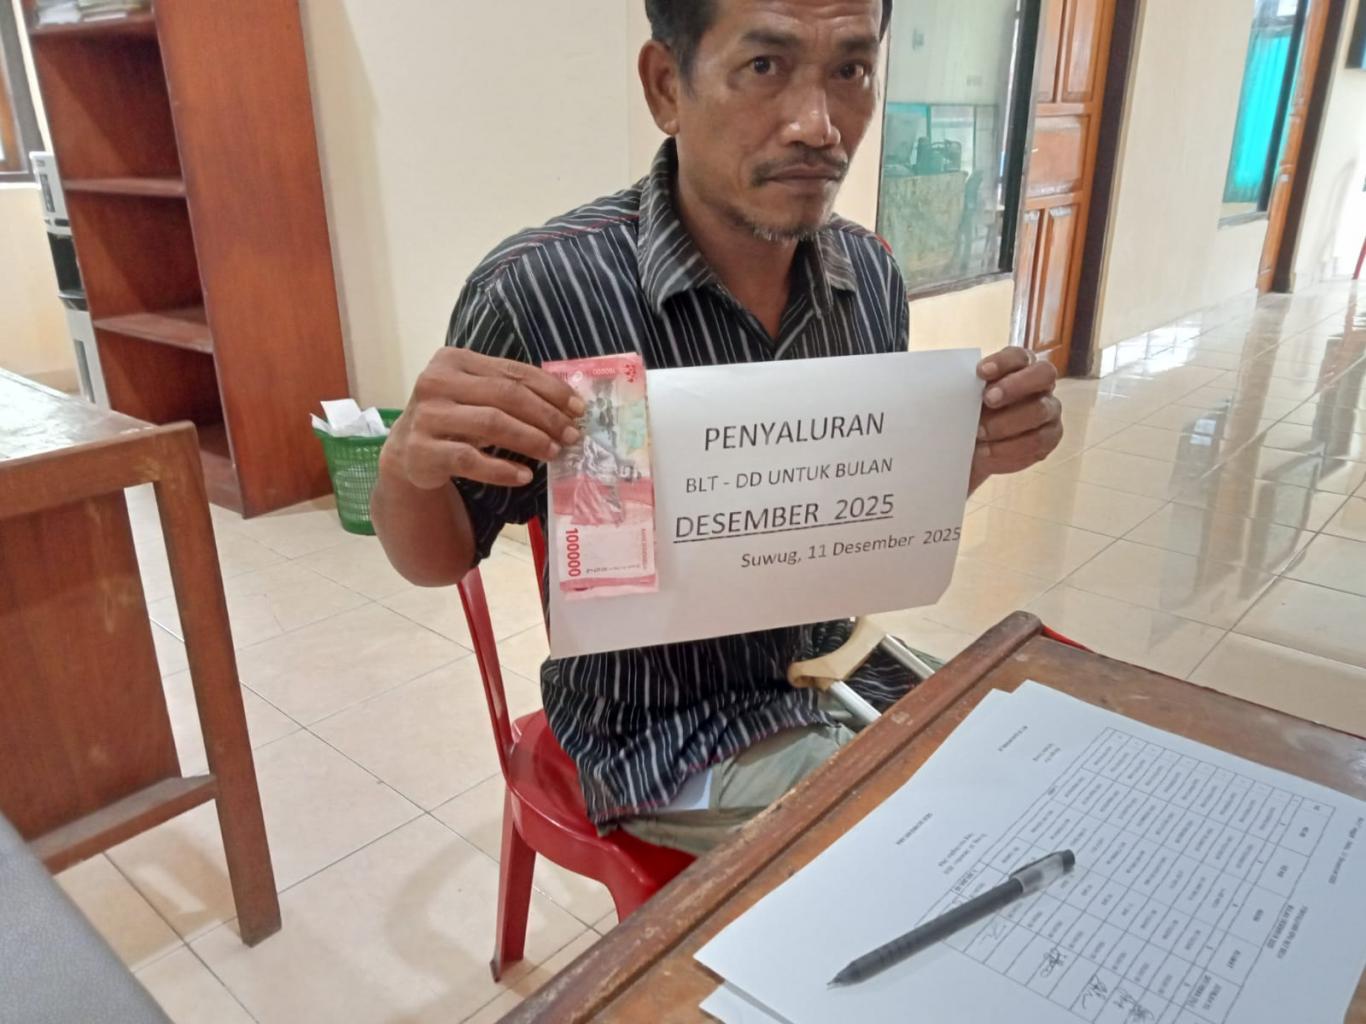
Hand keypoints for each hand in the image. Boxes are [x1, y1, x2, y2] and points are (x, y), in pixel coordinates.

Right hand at [381, 348, 583, 489]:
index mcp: (454, 360)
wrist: (407, 451)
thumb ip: (511, 392)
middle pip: (505, 396)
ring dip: (529, 439)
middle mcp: (436, 382)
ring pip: (491, 423)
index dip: (550, 390)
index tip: (578, 409)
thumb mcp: (476, 396)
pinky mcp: (422, 450)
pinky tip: (523, 476)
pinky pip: (470, 459)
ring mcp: (427, 416)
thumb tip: (569, 406)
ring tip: (553, 452)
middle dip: (545, 416)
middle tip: (570, 435)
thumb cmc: (454, 418)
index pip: (513, 372)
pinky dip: (501, 468)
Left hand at [970, 347, 1061, 492]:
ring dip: (1007, 422)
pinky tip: (988, 451)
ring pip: (1040, 410)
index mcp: (1020, 366)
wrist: (976, 450)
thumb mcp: (964, 401)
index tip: (979, 372)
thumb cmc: (971, 415)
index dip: (1002, 362)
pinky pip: (1038, 440)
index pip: (1018, 356)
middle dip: (1014, 386)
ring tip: (980, 433)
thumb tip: (951, 385)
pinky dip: (1010, 447)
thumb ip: (965, 389)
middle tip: (988, 399)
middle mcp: (1041, 384)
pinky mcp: (1050, 435)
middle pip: (1043, 374)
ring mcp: (1049, 409)